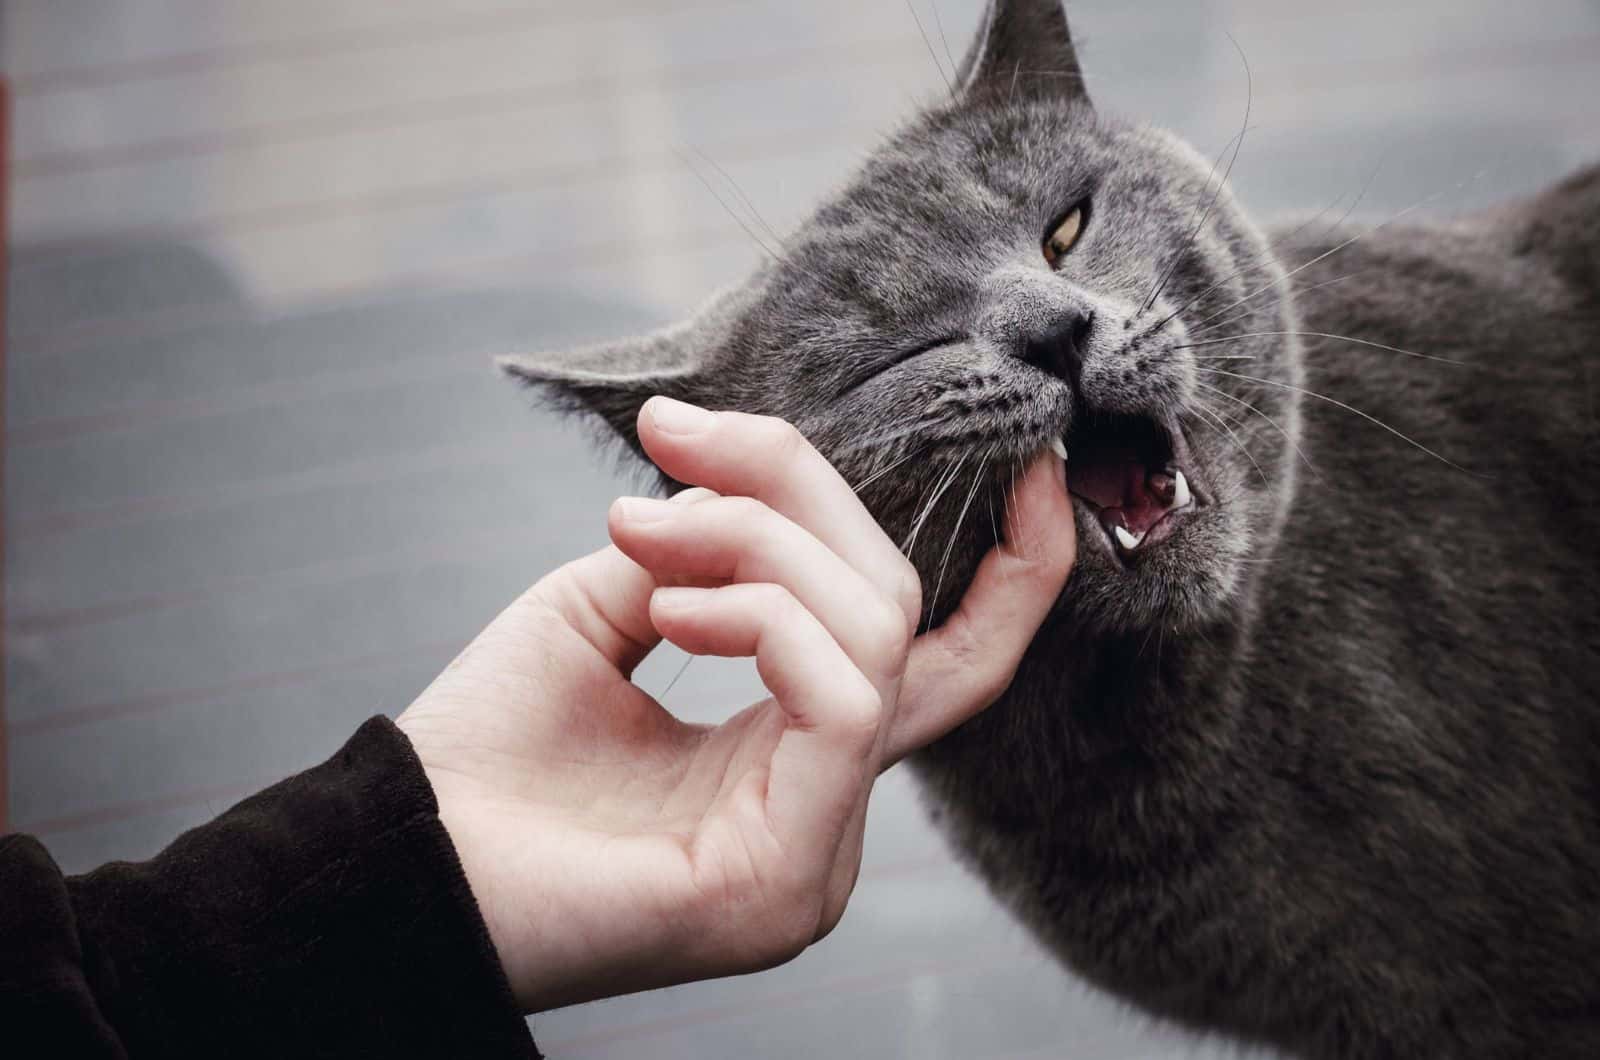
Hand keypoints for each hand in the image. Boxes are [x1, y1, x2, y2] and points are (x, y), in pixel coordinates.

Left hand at [395, 397, 1073, 1011]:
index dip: (1016, 566)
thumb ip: (706, 551)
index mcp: (795, 757)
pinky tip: (670, 609)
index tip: (1033, 461)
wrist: (391, 852)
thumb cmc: (485, 744)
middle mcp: (826, 811)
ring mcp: (815, 852)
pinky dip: (763, 615)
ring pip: (875, 635)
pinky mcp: (786, 875)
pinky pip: (844, 695)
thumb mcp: (611, 605)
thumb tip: (739, 482)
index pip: (946, 657)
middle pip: (896, 609)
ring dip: (759, 542)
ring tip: (640, 526)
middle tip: (674, 443)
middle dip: (796, 495)